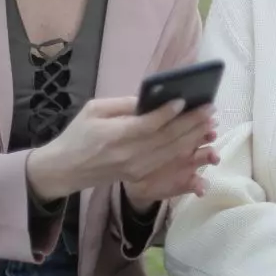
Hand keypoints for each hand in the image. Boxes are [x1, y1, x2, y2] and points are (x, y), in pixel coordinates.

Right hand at [26, 96, 216, 203]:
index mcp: (114, 137)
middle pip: (166, 139)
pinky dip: (185, 150)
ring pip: (171, 152)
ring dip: (193, 137)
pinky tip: (197, 138)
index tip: (184, 99)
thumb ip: (123, 104)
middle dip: (191, 123)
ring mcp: (136, 169)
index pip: (148, 125)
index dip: (167, 113)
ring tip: (210, 121)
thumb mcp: (94, 110)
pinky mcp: (140, 176)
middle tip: (210, 108)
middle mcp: (128, 155)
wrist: (65, 170)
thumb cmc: (78, 134)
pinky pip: (167, 163)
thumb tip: (152, 99)